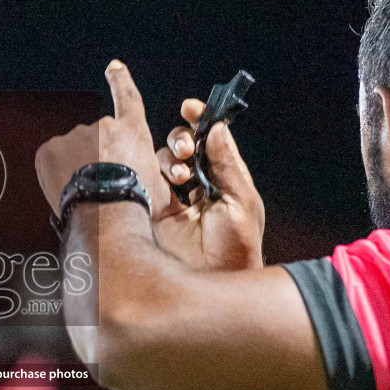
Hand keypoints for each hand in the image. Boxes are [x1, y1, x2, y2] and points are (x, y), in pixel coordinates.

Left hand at [34, 60, 171, 218]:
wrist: (107, 216)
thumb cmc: (135, 206)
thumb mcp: (158, 187)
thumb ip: (149, 172)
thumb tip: (145, 177)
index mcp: (132, 132)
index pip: (127, 97)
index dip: (120, 80)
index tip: (113, 67)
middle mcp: (103, 126)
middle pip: (95, 139)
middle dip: (94, 159)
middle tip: (99, 187)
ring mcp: (75, 135)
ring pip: (72, 152)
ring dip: (75, 167)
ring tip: (86, 194)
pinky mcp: (50, 149)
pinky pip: (51, 160)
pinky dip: (56, 173)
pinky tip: (68, 190)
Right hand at [152, 99, 264, 271]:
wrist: (216, 281)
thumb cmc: (238, 247)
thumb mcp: (241, 201)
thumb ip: (227, 164)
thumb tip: (217, 128)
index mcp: (225, 178)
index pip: (212, 140)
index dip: (201, 120)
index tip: (190, 108)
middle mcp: (200, 184)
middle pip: (184, 146)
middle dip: (182, 139)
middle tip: (187, 150)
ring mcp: (176, 198)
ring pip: (164, 161)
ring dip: (170, 160)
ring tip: (180, 177)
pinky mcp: (156, 212)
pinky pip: (148, 184)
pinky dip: (150, 175)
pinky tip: (164, 182)